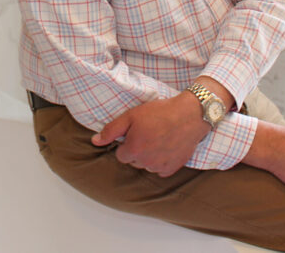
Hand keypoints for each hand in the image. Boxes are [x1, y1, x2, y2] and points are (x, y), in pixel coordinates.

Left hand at [91, 94, 209, 176]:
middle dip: (137, 150)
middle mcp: (145, 162)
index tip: (135, 133)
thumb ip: (111, 130)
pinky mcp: (172, 168)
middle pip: (133, 161)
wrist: (189, 115)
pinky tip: (166, 147)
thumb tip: (95, 141)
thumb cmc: (159, 113)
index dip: (126, 143)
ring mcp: (160, 167)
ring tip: (157, 138)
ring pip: (146, 166)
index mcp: (133, 150)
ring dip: (148, 156)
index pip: (120, 155)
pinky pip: (160, 170)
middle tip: (147, 134)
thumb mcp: (131, 116)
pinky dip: (161, 161)